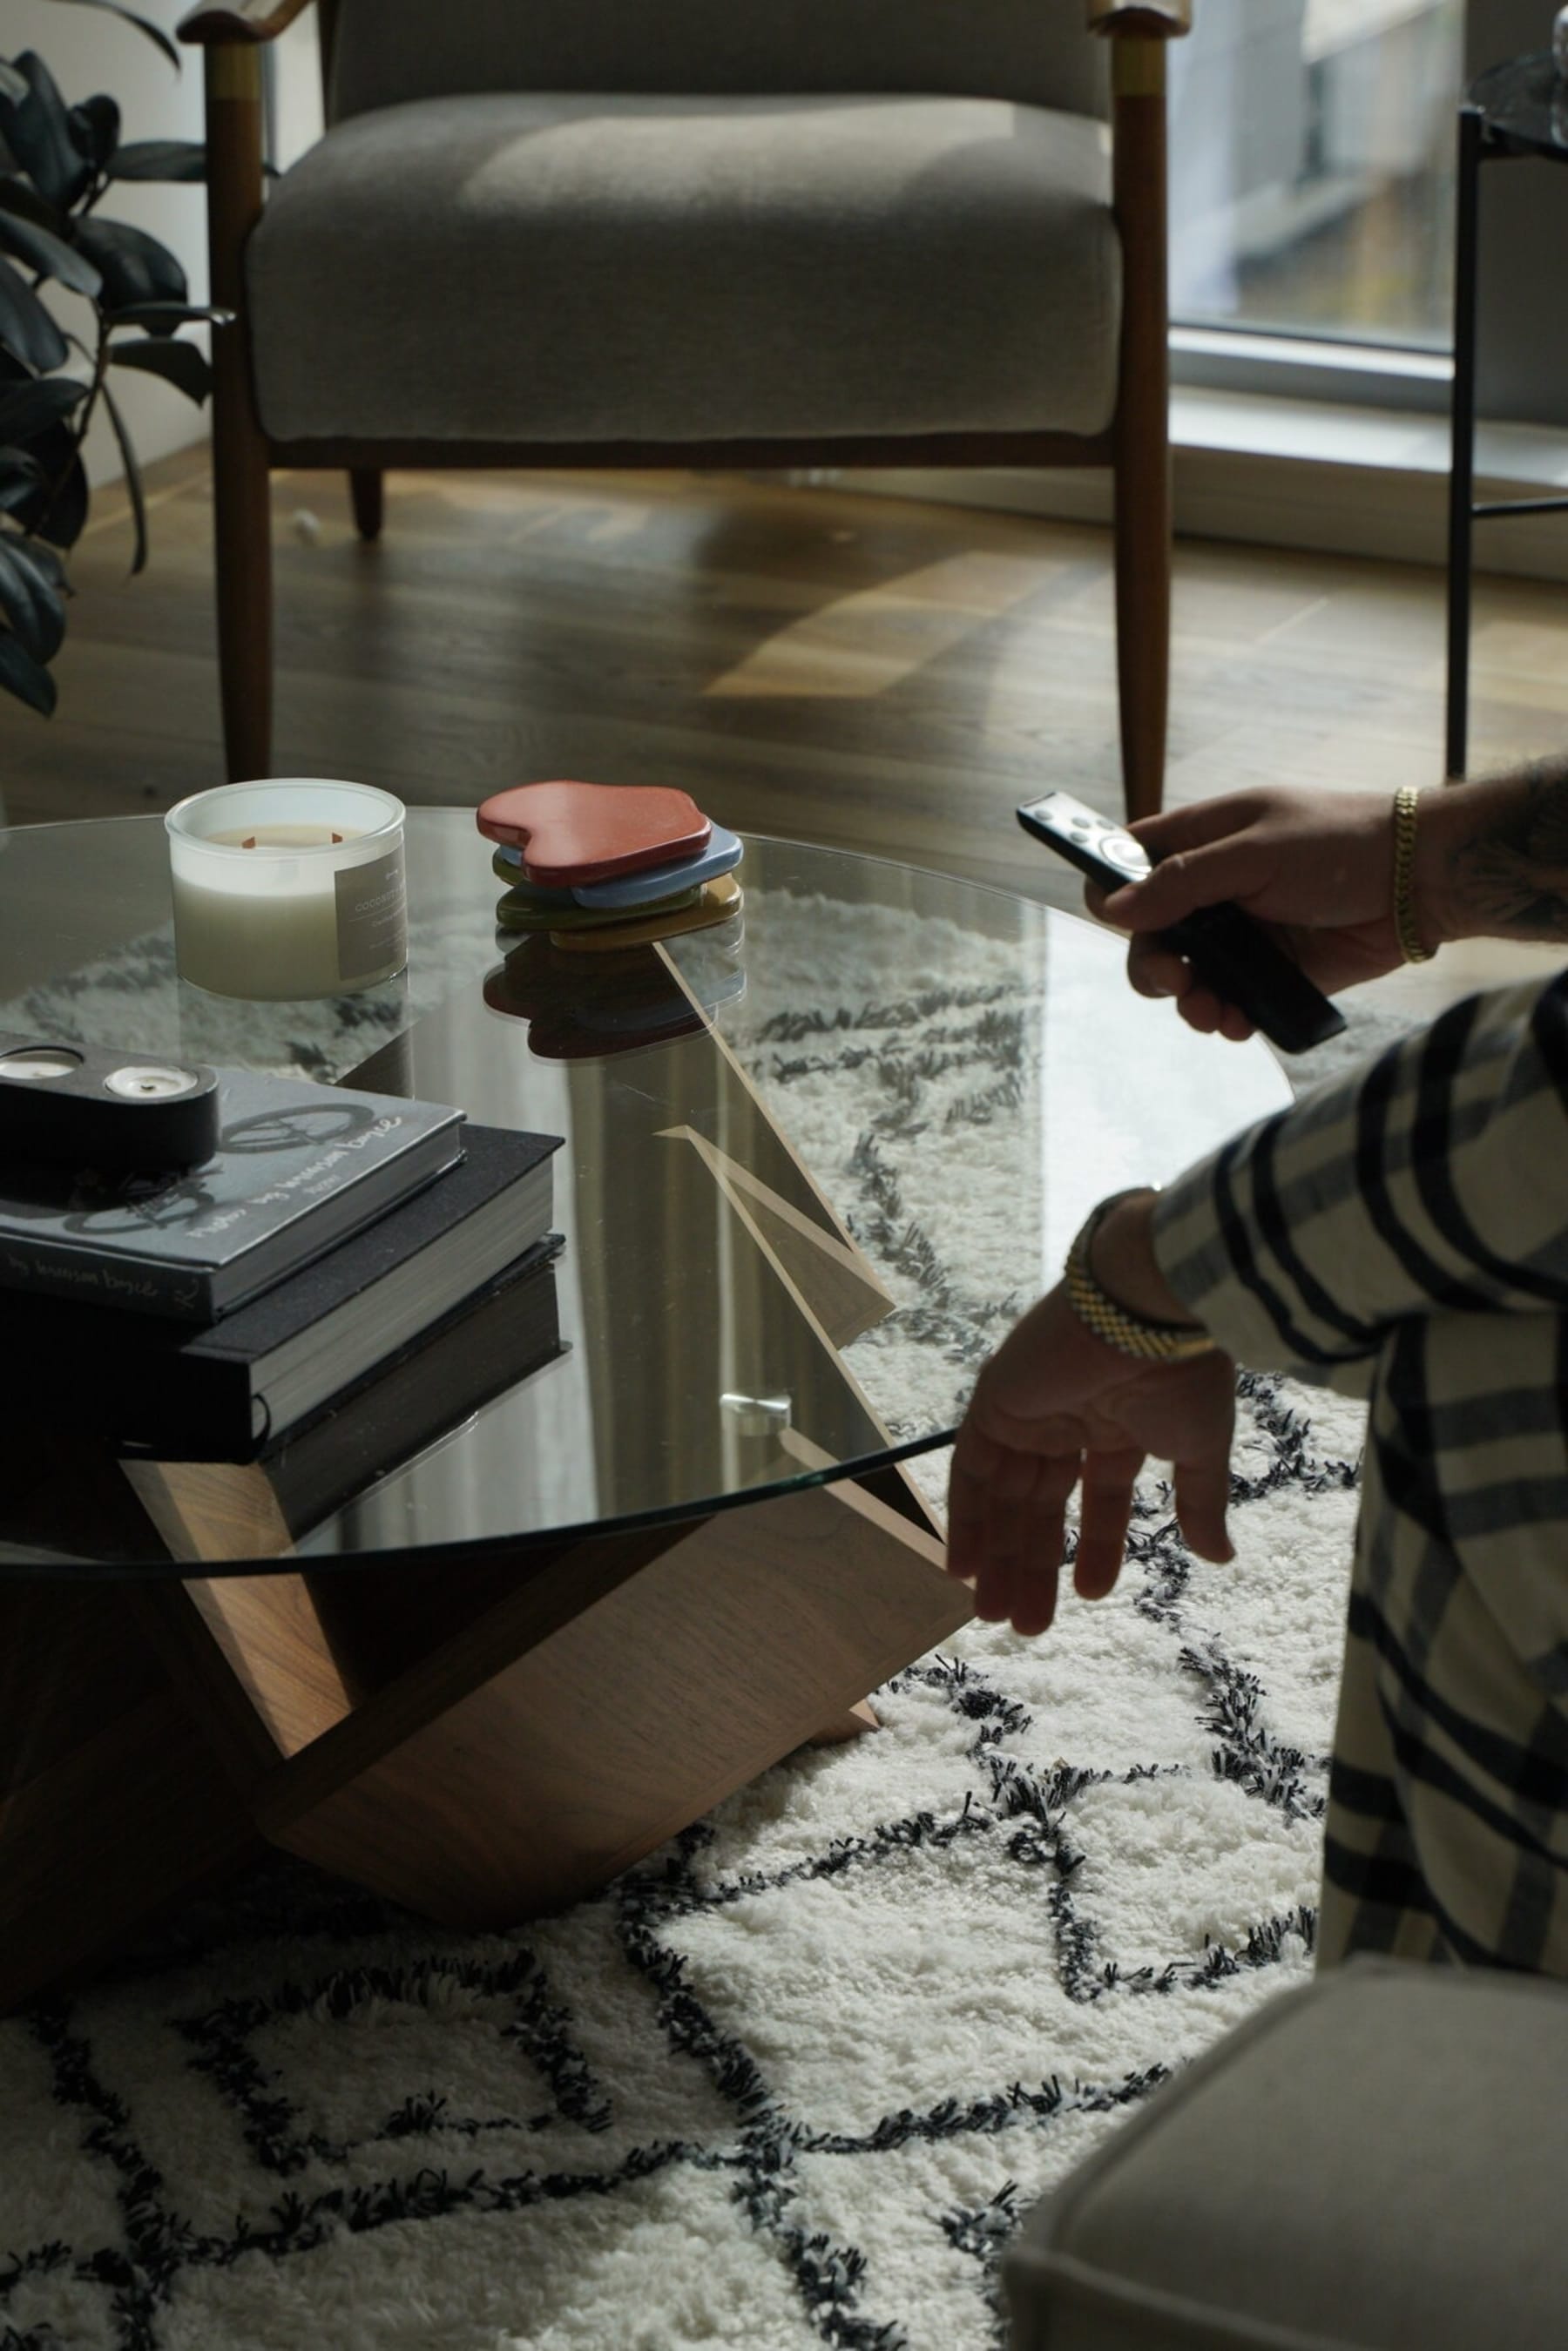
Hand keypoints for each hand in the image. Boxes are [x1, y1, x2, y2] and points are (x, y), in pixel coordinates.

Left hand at [946, 1199, 1235, 1635]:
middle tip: (1027, 1626)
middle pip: (1043, 1506)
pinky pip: (971, 1468)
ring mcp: (1030, 1411)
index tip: (1093, 1596)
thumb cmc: (1183, 1371)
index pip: (1101, 1498)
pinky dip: (965, 1516)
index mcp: (1122, 1425)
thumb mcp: (1201, 1448)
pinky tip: (962, 1565)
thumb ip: (1199, 1504)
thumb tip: (1221, 1559)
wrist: (1145, 1308)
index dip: (1097, 1547)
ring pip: (1006, 1496)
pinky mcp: (994, 1401)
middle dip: (1035, 1566)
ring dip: (998, 1556)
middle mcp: (1072, 1419)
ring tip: (995, 1615)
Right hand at [1089, 787, 1406, 1041]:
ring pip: (1188, 978)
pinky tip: (1239, 1023)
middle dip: (1152, 965)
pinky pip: (1232, 1002)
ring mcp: (1243, 934)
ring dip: (1189, 1001)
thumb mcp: (1255, 853)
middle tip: (1172, 981)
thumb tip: (1114, 908)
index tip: (1114, 918)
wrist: (1421, 882)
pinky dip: (1227, 1018)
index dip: (1111, 890)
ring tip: (1212, 1013)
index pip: (1131, 862)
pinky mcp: (1274, 973)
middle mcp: (1214, 890)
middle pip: (1151, 936)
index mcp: (1202, 842)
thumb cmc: (1340, 844)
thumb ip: (1182, 882)